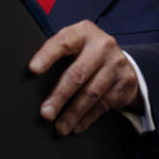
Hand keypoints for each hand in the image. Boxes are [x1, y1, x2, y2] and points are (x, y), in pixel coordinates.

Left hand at [29, 20, 138, 135]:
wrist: (120, 61)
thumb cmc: (87, 54)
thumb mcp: (74, 47)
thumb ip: (58, 57)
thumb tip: (32, 80)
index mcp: (83, 32)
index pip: (63, 42)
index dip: (47, 56)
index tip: (33, 69)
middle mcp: (102, 45)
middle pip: (78, 73)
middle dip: (59, 96)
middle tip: (46, 112)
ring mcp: (116, 63)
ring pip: (91, 93)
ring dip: (73, 113)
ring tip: (60, 126)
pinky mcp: (125, 82)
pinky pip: (103, 104)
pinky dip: (87, 118)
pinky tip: (76, 125)